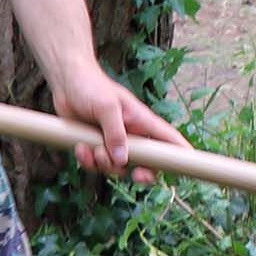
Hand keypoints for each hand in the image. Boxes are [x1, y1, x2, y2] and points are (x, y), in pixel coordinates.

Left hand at [48, 58, 187, 180]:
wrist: (66, 81)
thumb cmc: (91, 86)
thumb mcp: (106, 107)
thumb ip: (116, 133)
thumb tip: (123, 160)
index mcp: (141, 121)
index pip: (169, 138)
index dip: (181, 153)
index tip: (189, 169)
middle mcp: (131, 134)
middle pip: (147, 162)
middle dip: (141, 172)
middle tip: (136, 175)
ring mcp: (113, 141)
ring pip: (118, 167)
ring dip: (104, 164)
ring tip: (92, 148)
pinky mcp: (96, 146)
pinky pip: (96, 164)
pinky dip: (87, 161)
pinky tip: (80, 148)